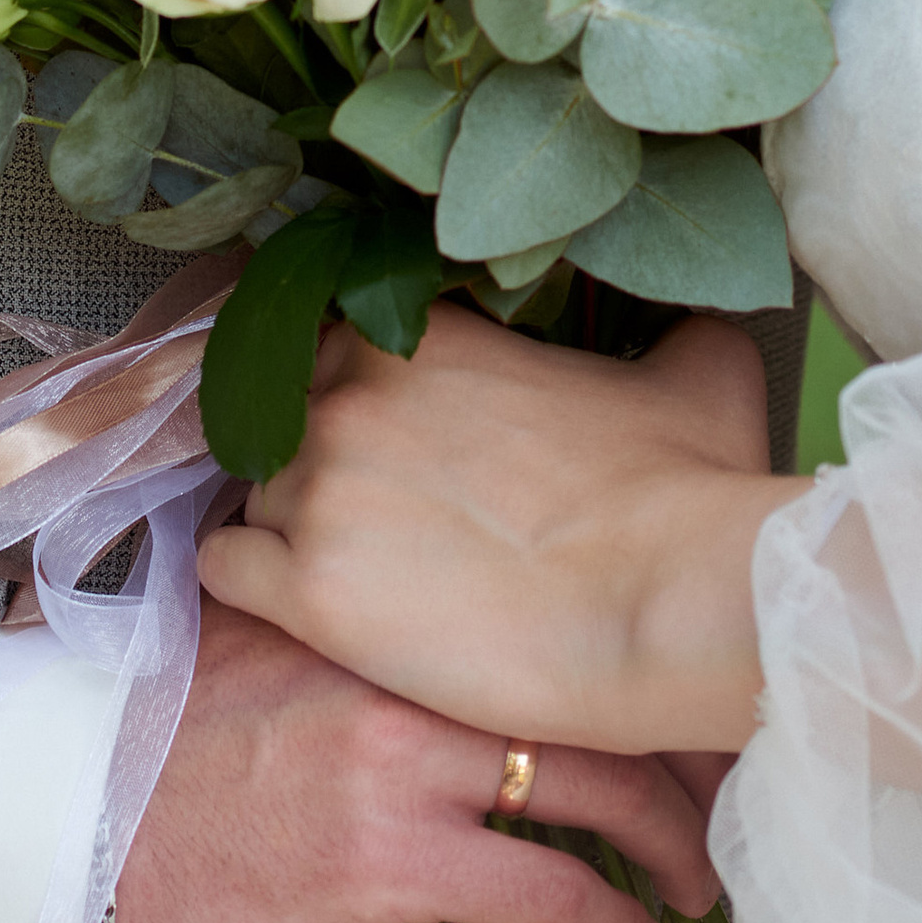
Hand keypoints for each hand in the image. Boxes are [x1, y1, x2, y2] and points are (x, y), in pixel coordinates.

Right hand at [112, 590, 708, 922]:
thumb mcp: (268, 636)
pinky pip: (544, 893)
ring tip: (702, 875)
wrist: (77, 828)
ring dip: (669, 837)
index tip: (687, 681)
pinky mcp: (390, 863)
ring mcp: (402, 762)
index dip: (634, 647)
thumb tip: (439, 605)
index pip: (550, 607)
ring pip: (592, 781)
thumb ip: (357, 614)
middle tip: (726, 781)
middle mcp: (408, 665)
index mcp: (385, 603)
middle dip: (678, 739)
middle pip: (595, 684)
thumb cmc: (167, 740)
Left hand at [199, 307, 795, 763]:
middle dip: (319, 454)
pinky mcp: (307, 590)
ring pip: (256, 492)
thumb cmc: (687, 487)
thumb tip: (698, 319)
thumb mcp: (696, 369)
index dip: (355, 386)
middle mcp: (351, 392)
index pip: (330, 339)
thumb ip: (671, 328)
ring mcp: (321, 487)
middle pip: (284, 415)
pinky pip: (224, 568)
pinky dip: (249, 582)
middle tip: (373, 508)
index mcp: (421, 331)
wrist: (665, 602)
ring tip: (351, 568)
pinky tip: (298, 603)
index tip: (387, 429)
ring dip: (289, 522)